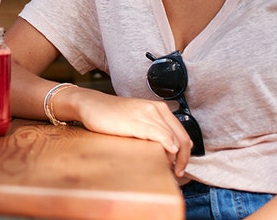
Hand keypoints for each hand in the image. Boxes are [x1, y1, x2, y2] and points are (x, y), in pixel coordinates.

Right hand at [75, 92, 192, 176]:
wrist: (90, 104)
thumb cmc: (112, 115)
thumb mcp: (137, 119)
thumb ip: (153, 130)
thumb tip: (167, 151)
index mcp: (159, 109)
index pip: (182, 133)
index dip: (186, 153)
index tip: (180, 166)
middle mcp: (155, 109)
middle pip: (181, 137)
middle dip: (183, 158)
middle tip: (178, 172)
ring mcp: (146, 114)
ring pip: (172, 138)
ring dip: (174, 157)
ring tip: (169, 169)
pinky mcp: (135, 121)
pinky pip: (158, 134)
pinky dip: (167, 144)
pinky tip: (168, 153)